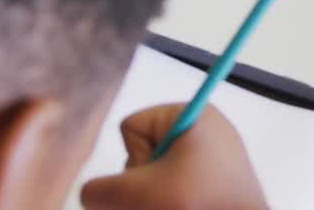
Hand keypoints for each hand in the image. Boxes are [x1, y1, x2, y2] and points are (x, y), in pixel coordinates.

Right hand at [80, 104, 266, 209]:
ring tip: (177, 205)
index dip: (134, 156)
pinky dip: (169, 203)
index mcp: (192, 114)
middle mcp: (205, 128)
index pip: (131, 126)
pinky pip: (175, 190)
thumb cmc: (195, 204)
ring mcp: (213, 156)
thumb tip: (96, 195)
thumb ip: (97, 190)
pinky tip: (183, 207)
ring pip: (156, 178)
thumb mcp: (134, 194)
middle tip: (168, 198)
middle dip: (142, 185)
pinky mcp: (217, 181)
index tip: (160, 171)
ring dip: (153, 200)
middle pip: (142, 155)